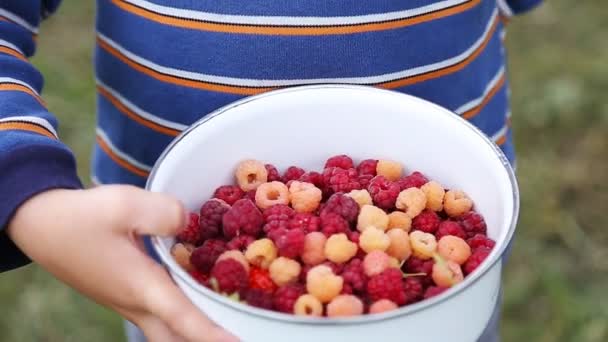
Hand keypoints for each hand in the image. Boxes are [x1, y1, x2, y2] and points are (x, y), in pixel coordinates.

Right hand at [7, 185, 238, 341]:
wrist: (42, 225)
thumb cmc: (80, 217)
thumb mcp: (124, 204)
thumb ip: (165, 213)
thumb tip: (190, 224)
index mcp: (141, 287)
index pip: (184, 319)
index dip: (213, 334)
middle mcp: (137, 303)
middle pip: (177, 338)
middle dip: (205, 338)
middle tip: (239, 331)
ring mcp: (130, 303)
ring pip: (168, 331)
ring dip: (194, 330)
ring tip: (228, 316)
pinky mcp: (127, 295)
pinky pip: (162, 315)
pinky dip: (184, 315)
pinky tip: (201, 294)